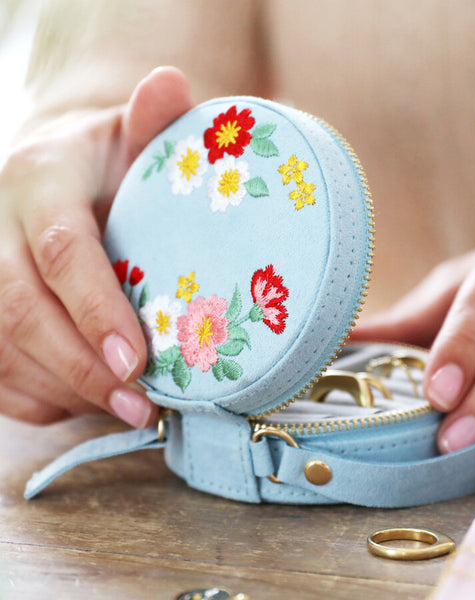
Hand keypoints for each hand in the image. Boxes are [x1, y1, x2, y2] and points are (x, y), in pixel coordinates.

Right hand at [0, 67, 193, 425]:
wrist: (58, 177)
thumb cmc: (110, 165)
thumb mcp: (133, 137)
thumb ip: (153, 121)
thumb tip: (170, 83)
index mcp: (37, 178)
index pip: (61, 249)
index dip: (96, 308)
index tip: (137, 360)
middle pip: (20, 310)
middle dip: (81, 367)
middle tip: (141, 404)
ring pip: (3, 350)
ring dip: (67, 390)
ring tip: (131, 411)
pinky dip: (46, 399)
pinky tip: (92, 400)